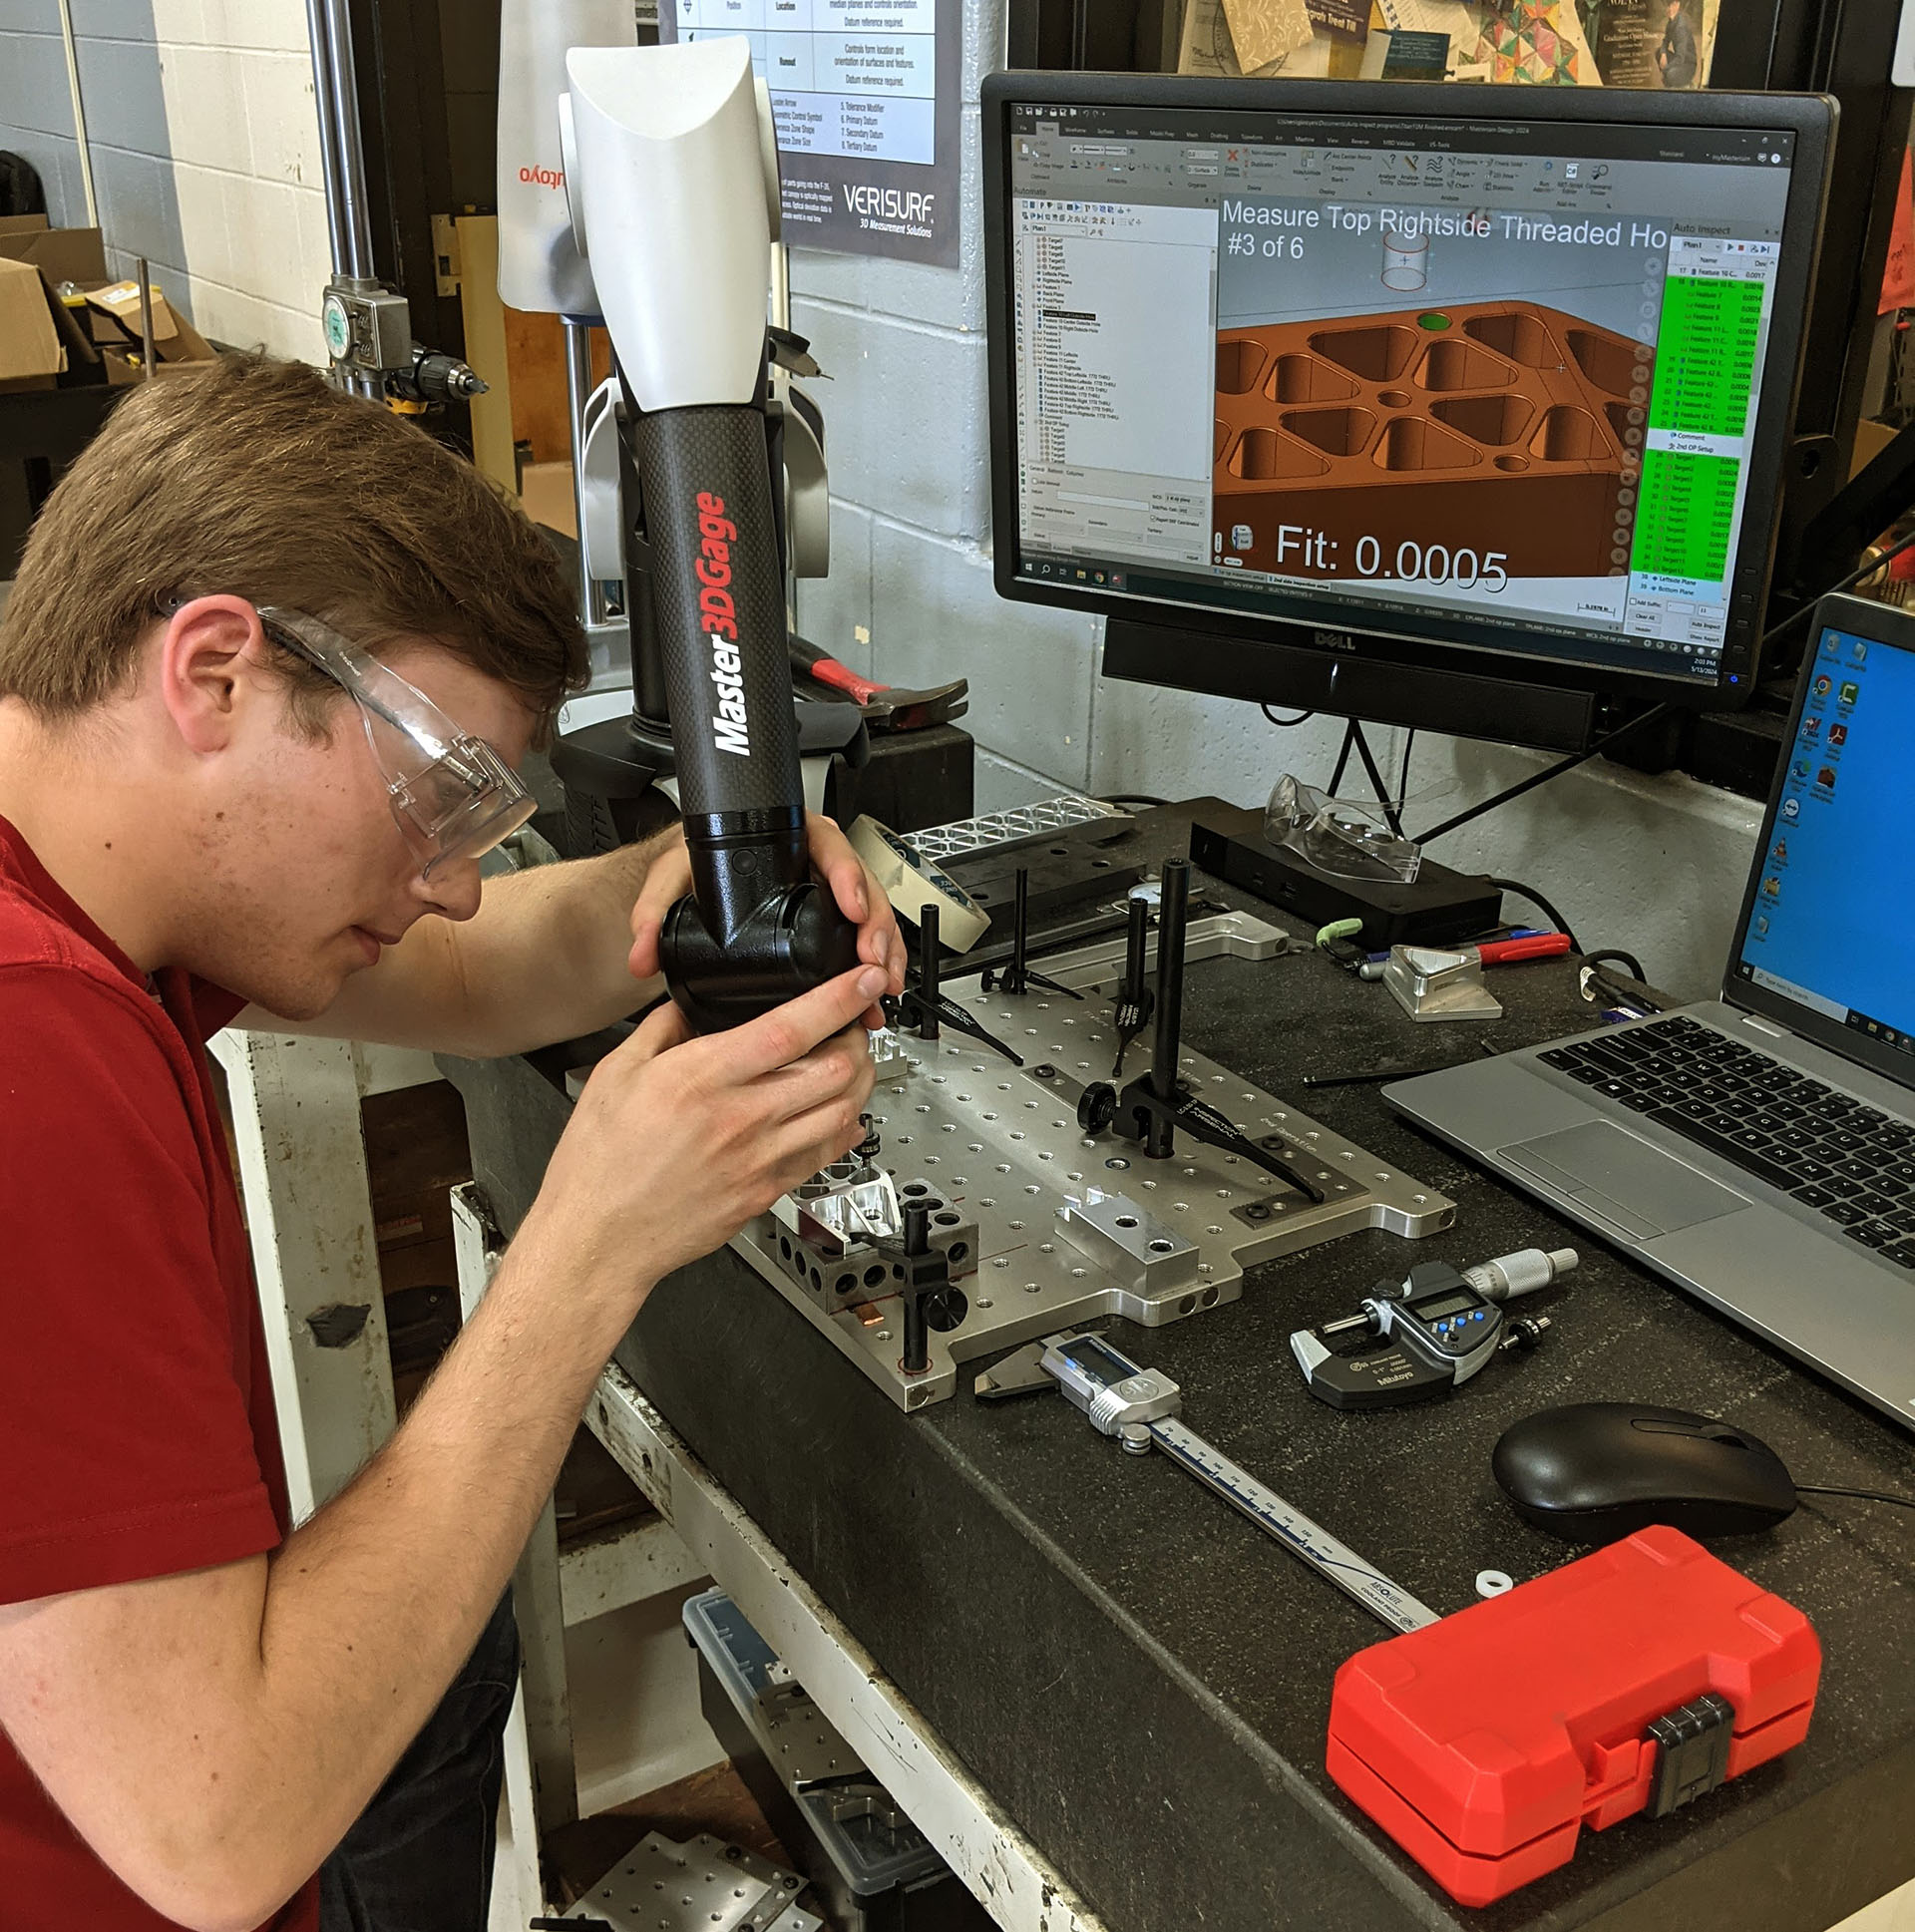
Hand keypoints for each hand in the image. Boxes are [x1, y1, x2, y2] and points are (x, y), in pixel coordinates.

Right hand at [527, 962, 885, 1307]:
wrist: (598, 1237)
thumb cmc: (600, 1163)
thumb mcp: (616, 1073)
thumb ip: (662, 1028)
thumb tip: (690, 1002)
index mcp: (702, 1079)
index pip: (791, 1029)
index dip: (838, 1000)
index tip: (862, 980)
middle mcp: (740, 1119)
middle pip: (835, 1071)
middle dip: (857, 1039)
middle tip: (853, 1024)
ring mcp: (759, 1160)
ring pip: (842, 1113)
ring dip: (858, 1082)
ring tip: (851, 1063)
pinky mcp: (766, 1193)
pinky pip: (824, 1155)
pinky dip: (843, 1127)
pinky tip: (836, 1114)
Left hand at [628, 815, 905, 1025]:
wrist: (697, 877)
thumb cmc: (694, 865)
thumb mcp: (673, 876)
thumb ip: (654, 908)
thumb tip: (642, 952)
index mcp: (788, 839)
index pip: (830, 848)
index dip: (848, 877)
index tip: (852, 906)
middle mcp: (814, 863)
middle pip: (862, 887)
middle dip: (875, 927)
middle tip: (872, 959)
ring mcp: (827, 892)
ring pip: (870, 916)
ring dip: (882, 952)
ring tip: (883, 986)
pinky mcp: (831, 921)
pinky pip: (862, 939)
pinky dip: (874, 967)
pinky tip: (876, 995)